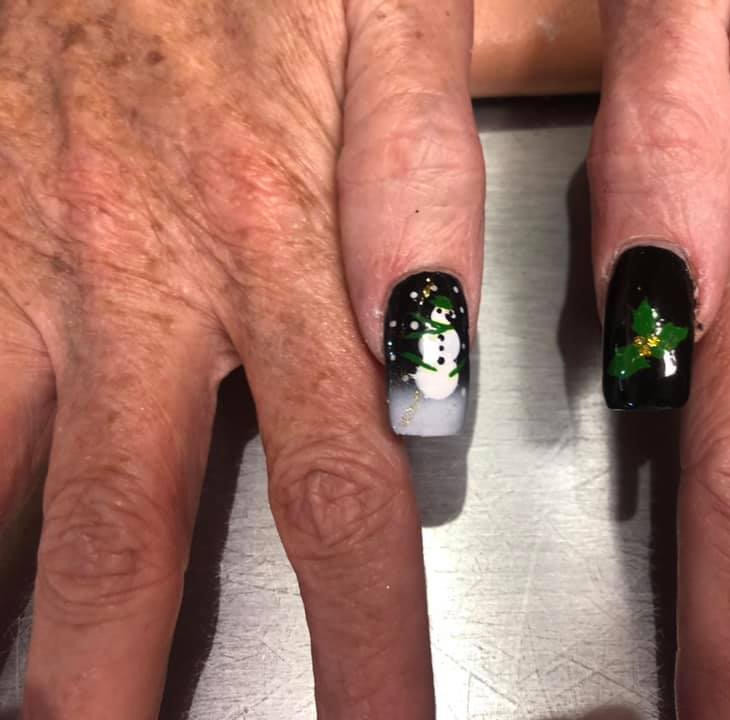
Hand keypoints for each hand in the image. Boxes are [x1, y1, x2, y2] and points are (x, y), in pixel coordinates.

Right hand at [0, 1, 481, 716]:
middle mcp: (138, 279)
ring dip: (2, 603)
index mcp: (275, 241)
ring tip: (21, 700)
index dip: (361, 642)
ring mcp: (21, 259)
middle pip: (131, 533)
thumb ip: (424, 192)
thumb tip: (436, 367)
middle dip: (119, 677)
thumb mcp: (396, 25)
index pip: (335, 495)